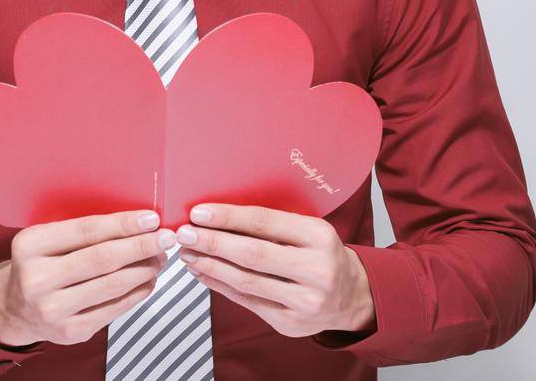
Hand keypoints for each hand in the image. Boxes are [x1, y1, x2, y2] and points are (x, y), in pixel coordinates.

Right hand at [0, 209, 176, 348]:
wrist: (16, 308)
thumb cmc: (40, 264)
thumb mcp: (47, 239)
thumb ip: (81, 232)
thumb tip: (137, 223)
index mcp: (30, 246)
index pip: (86, 231)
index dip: (123, 225)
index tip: (151, 219)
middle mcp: (38, 279)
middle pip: (102, 259)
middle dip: (141, 246)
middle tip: (166, 237)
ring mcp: (53, 309)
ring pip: (112, 286)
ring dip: (143, 269)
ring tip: (160, 257)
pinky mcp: (70, 331)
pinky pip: (113, 309)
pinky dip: (137, 293)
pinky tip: (148, 280)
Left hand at [173, 203, 375, 339]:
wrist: (351, 296)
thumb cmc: (322, 255)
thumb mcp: (309, 230)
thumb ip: (273, 224)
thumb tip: (220, 215)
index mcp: (319, 237)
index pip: (265, 223)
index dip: (228, 217)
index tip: (199, 212)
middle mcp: (316, 270)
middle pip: (252, 253)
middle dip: (212, 242)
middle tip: (184, 233)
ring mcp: (304, 300)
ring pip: (246, 281)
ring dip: (211, 266)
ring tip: (189, 253)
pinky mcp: (290, 323)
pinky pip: (247, 301)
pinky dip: (221, 286)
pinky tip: (205, 273)